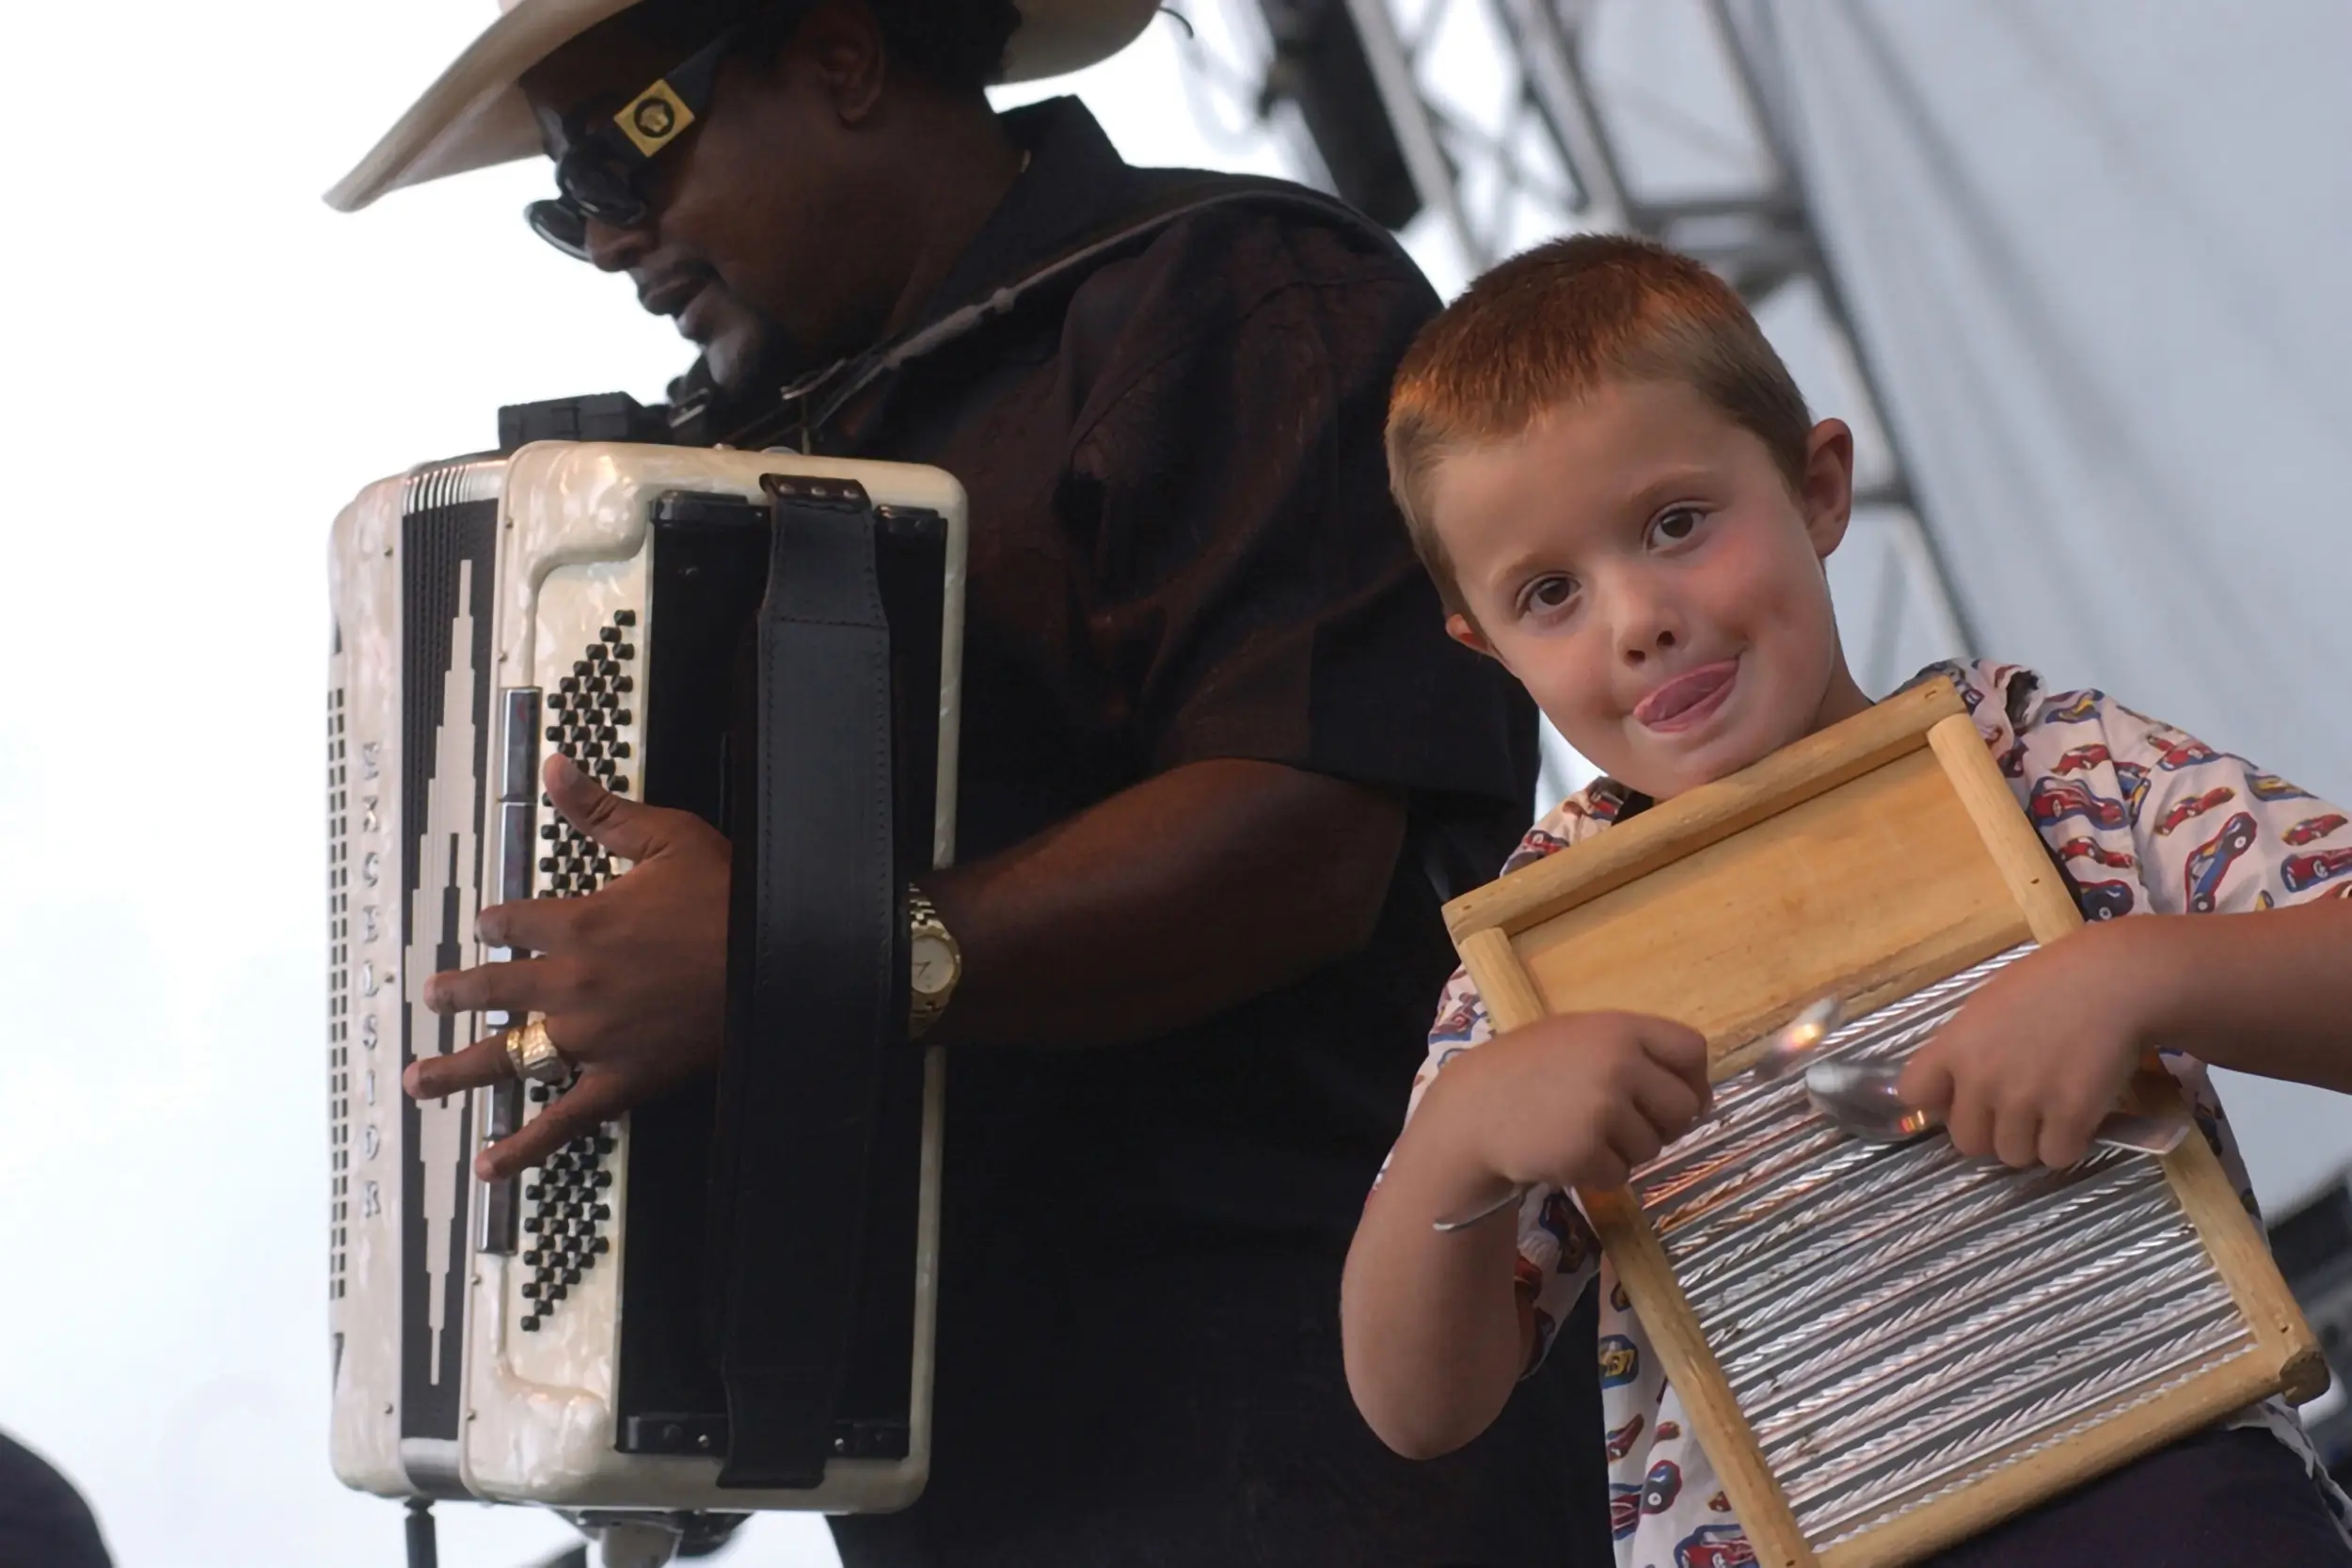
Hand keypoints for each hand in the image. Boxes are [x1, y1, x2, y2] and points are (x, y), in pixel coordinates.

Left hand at [404, 753, 730, 1178]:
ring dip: (457, 1072)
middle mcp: (570, 984)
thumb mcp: (668, 840)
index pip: (508, 923)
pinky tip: (489, 1166)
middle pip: (490, 992)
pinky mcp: (619, 1080)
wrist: (780, 961)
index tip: (490, 926)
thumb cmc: (730, 900)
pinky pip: (561, 1120)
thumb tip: (556, 769)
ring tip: (419, 1081)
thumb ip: (602, 811)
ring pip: (506, 1059)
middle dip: (455, 993)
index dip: (495, 923)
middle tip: (432, 997)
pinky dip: (523, 1148)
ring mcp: (590, 1038)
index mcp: (577, 922)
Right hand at [1437, 1011, 1711, 1192]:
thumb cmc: (1527, 1071)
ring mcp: (1602, 1109)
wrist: (1472, 1110)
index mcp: (1619, 1029)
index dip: (1692, 1080)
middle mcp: (1618, 1064)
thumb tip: (1695, 1094)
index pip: (1691, 1050)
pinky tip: (1565, 1154)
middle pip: (1684, 1107)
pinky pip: (1620, 1175)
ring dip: (1625, 1151)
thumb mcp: (1577, 1037)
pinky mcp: (1585, 1151)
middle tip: (1628, 1127)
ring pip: (1653, 1147)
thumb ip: (1630, 1052)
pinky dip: (1598, 1173)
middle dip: (1663, 1125)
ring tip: (1581, 1133)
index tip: (1677, 1098)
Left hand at [1896, 924, 2155, 1168]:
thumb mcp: (1988, 1006)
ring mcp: (2025, 1099)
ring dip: (2030, 1141)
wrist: (2113, 980)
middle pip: (1966, 1140)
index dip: (1938, 1100)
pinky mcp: (2071, 1115)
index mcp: (1954, 1045)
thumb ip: (1965, 1047)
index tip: (1960, 1096)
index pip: (1913, 1094)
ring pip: (2012, 1155)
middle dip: (1990, 1131)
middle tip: (2015, 1111)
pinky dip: (2068, 1144)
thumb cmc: (2051, 982)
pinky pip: (2057, 1156)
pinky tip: (2077, 1116)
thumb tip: (1955, 1087)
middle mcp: (1981, 1078)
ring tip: (2050, 1112)